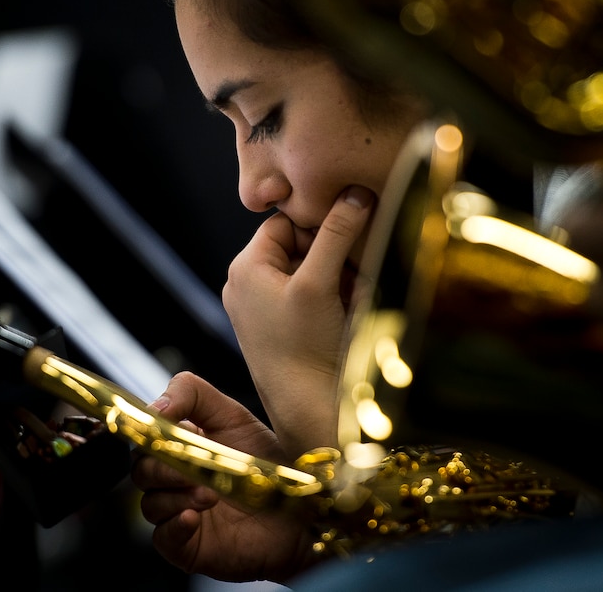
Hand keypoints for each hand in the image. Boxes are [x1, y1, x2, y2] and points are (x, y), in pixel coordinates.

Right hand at [131, 372, 319, 582]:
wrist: (303, 512)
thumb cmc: (271, 464)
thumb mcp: (235, 417)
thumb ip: (194, 395)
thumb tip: (158, 405)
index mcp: (181, 445)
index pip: (146, 437)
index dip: (149, 431)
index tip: (165, 423)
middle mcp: (175, 479)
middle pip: (142, 470)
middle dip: (164, 468)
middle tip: (194, 470)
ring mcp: (180, 512)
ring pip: (150, 503)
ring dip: (175, 496)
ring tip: (210, 495)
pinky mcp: (188, 545)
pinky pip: (163, 537)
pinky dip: (174, 526)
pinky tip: (194, 518)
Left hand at [223, 186, 374, 455]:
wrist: (308, 409)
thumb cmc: (306, 349)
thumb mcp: (321, 282)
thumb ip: (337, 233)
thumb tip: (357, 193)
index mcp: (245, 267)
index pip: (287, 222)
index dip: (321, 227)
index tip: (348, 241)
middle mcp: (246, 285)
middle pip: (301, 246)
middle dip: (334, 258)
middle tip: (353, 278)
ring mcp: (262, 309)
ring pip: (311, 272)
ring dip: (338, 279)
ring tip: (350, 301)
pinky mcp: (280, 329)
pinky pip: (311, 297)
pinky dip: (333, 300)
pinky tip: (346, 316)